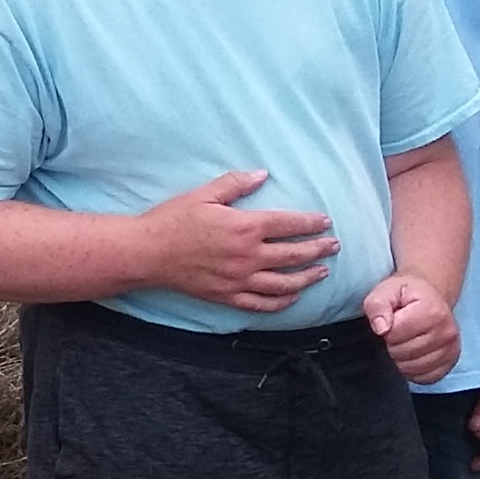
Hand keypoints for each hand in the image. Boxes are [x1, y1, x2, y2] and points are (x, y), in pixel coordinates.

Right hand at [136, 171, 339, 311]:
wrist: (146, 253)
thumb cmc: (172, 220)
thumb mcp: (203, 194)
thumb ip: (236, 184)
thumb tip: (263, 175)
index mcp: (244, 227)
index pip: (289, 224)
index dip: (311, 223)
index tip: (325, 221)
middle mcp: (247, 256)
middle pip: (294, 254)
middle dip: (318, 249)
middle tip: (333, 245)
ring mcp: (239, 280)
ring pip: (284, 283)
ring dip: (308, 277)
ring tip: (322, 271)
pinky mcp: (227, 296)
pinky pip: (262, 304)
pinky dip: (282, 302)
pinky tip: (293, 296)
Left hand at [364, 273, 459, 384]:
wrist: (429, 298)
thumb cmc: (406, 296)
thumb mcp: (386, 292)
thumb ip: (378, 306)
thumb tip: (381, 329)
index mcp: (432, 311)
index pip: (395, 334)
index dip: (385, 330)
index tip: (391, 321)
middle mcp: (447, 331)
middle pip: (403, 352)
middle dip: (392, 345)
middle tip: (397, 332)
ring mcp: (452, 349)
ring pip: (413, 367)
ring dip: (401, 359)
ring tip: (404, 342)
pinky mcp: (451, 362)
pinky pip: (426, 377)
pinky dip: (413, 370)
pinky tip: (412, 355)